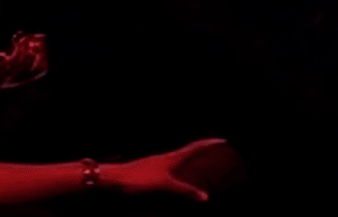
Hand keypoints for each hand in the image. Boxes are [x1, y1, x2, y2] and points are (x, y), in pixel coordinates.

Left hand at [97, 138, 229, 200]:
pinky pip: (170, 166)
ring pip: (177, 158)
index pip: (195, 147)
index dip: (209, 144)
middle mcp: (166, 157)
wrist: (115, 178)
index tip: (222, 140)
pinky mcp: (149, 170)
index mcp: (172, 158)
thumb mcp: (165, 186)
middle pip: (187, 150)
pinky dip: (178, 168)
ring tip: (197, 162)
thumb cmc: (140, 179)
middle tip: (212, 149)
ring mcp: (157, 163)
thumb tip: (205, 197)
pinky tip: (174, 176)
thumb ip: (185, 191)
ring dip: (189, 158)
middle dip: (200, 149)